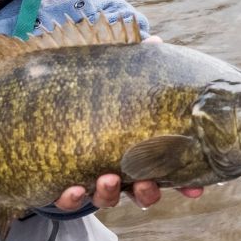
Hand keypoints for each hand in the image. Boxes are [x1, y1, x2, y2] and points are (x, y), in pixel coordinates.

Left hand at [46, 33, 202, 210]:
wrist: (44, 117)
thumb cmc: (94, 100)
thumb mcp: (116, 84)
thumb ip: (136, 67)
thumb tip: (154, 40)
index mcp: (139, 152)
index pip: (168, 173)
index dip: (185, 184)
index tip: (196, 190)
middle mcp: (120, 172)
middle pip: (142, 192)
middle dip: (146, 191)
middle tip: (146, 182)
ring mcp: (92, 181)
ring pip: (108, 198)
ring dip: (110, 193)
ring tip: (108, 179)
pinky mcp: (63, 186)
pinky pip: (67, 200)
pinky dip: (71, 198)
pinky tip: (72, 188)